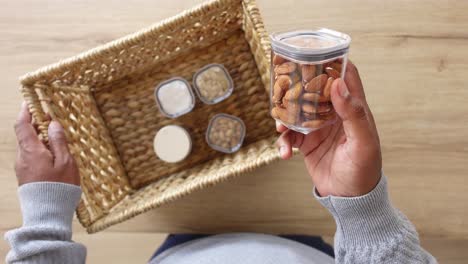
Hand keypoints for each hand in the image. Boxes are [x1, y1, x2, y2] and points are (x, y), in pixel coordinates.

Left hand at [14, 102, 79, 185]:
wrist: (48, 213)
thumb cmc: (60, 186)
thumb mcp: (65, 161)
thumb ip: (59, 141)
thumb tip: (53, 124)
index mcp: (31, 151)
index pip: (23, 126)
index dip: (25, 112)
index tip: (31, 103)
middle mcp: (23, 157)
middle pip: (26, 135)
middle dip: (36, 125)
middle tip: (51, 119)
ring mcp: (22, 168)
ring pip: (29, 146)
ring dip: (40, 138)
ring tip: (56, 138)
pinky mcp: (26, 176)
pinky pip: (31, 157)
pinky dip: (40, 150)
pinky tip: (53, 154)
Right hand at [276, 62, 381, 196]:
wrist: (349, 199)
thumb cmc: (364, 171)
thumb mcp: (363, 143)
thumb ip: (353, 114)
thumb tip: (338, 84)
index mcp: (353, 110)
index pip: (346, 77)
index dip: (333, 63)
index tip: (316, 55)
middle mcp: (335, 115)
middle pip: (314, 91)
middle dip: (298, 89)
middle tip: (284, 87)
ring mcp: (319, 129)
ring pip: (297, 113)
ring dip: (285, 119)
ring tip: (280, 129)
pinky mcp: (307, 144)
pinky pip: (290, 137)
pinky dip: (284, 143)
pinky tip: (285, 154)